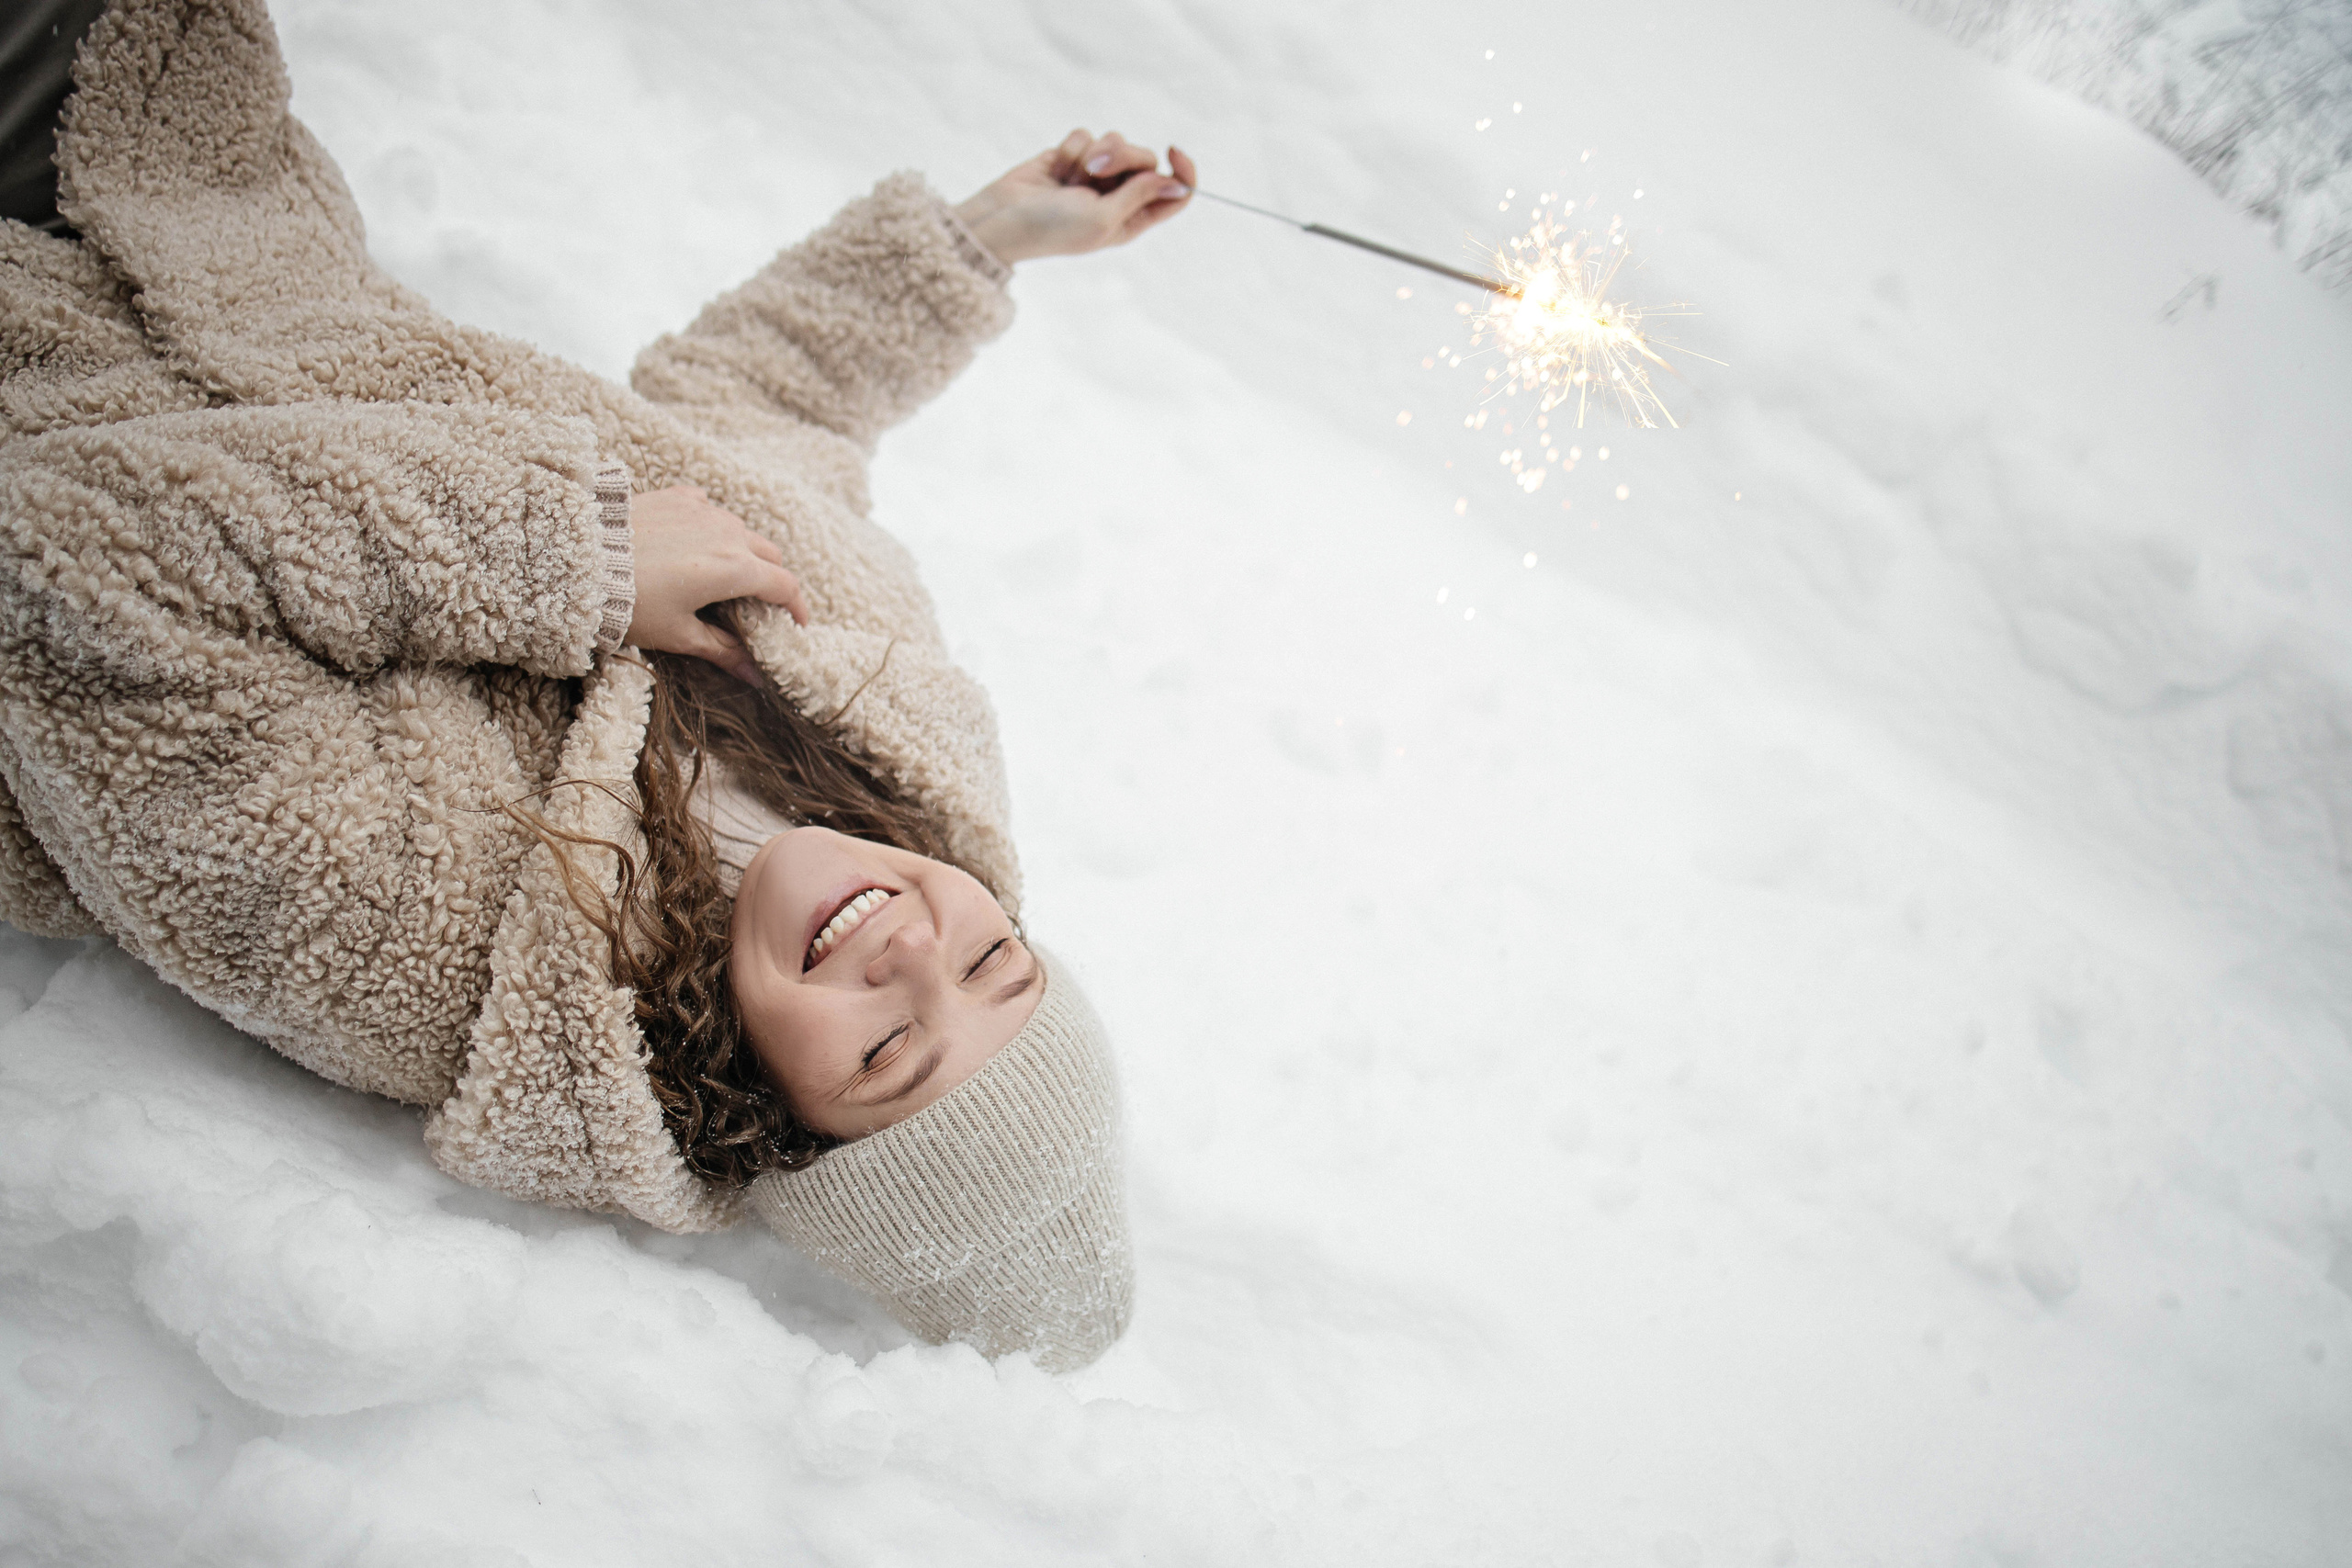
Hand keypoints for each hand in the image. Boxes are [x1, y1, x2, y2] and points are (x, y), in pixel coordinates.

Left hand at [625, 486, 806, 683]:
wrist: (579, 561)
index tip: (797, 624)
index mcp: (736, 569)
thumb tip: (755, 677)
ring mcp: (703, 510)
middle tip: (761, 605)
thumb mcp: (679, 634)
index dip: (797, 607)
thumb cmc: (631, 604)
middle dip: (772, 581)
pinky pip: (708, 508)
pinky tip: (696, 541)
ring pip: (741, 530)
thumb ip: (723, 651)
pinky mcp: (676, 496)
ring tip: (726, 576)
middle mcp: (728, 533)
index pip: (785, 586)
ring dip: (744, 553)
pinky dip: (712, 527)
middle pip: (770, 556)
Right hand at [954, 130, 1195, 265]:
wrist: (1004, 219)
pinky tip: (1056, 169)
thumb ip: (1141, 196)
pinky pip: (1086, 135)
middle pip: (1145, 159)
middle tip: (1096, 172)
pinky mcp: (1071, 157)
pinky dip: (1072, 148)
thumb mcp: (1104, 220)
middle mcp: (1118, 197)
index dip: (1182, 172)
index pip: (1175, 193)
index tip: (1174, 152)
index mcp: (1133, 220)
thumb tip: (1178, 184)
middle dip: (1122, 157)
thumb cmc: (1054, 230)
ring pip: (1116, 141)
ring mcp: (1095, 176)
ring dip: (1094, 153)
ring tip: (1071, 176)